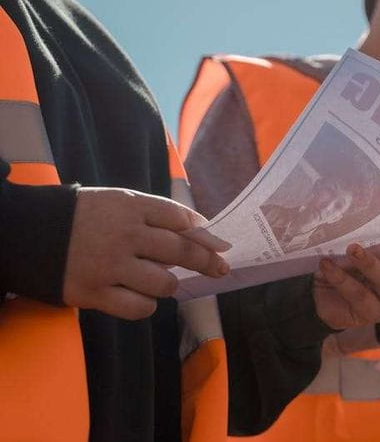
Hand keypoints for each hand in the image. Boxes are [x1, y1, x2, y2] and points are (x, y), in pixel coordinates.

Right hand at [63, 187, 229, 320]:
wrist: (27, 234)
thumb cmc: (81, 217)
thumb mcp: (116, 202)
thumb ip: (155, 213)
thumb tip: (200, 226)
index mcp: (129, 207)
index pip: (178, 218)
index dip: (203, 233)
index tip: (219, 244)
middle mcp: (123, 236)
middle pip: (180, 250)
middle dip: (206, 261)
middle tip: (220, 268)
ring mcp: (109, 266)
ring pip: (163, 283)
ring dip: (168, 284)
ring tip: (159, 280)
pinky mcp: (94, 293)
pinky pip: (139, 308)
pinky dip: (146, 305)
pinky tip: (140, 297)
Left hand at [313, 220, 379, 329]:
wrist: (310, 298)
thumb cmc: (333, 265)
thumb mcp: (344, 247)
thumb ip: (358, 235)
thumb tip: (359, 206)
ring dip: (369, 262)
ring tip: (352, 248)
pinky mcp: (371, 313)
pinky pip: (359, 295)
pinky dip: (342, 279)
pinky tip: (327, 265)